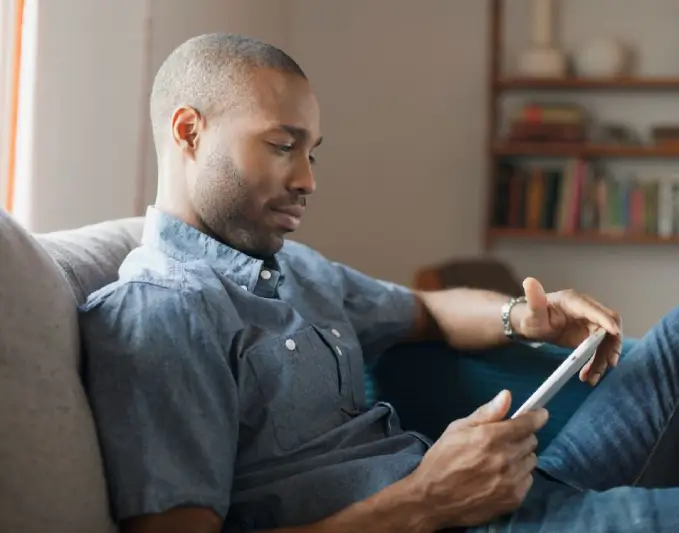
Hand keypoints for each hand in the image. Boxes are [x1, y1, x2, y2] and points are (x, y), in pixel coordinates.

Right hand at [408, 390, 547, 529]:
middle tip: (504, 440)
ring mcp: (511, 481)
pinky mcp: (513, 499)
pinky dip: (519, 476)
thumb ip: (486, 413)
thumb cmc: (442, 460)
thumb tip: (507, 396)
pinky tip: (500, 477)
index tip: (540, 414)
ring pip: (531, 461)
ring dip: (521, 456)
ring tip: (501, 460)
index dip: (536, 416)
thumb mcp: (457, 429)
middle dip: (521, 436)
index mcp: (490, 438)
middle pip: (531, 441)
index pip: (527, 424)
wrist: (432, 500)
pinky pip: (528, 480)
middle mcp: (505, 458)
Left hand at [514, 277, 622, 385]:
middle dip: (612, 344)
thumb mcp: (532, 311)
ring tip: (591, 378)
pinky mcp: (592, 335)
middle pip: (609, 325)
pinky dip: (597, 362)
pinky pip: (601, 349)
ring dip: (604, 359)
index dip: (605, 320)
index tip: (614, 333)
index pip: (594, 309)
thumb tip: (529, 281)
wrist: (534, 324)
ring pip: (608, 340)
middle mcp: (587, 310)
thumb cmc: (533, 315)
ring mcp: (591, 322)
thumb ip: (533, 299)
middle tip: (608, 363)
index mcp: (574, 301)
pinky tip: (588, 375)